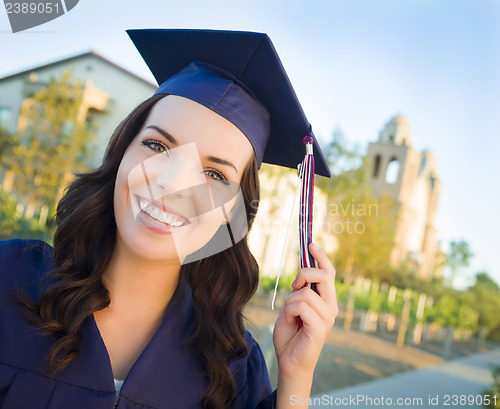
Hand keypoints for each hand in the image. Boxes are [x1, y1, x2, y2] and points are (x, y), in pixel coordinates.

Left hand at [273, 242, 337, 379]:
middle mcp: (331, 307)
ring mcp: (328, 318)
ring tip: (290, 316)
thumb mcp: (291, 306)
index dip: (321, 257)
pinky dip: (290, 312)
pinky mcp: (321, 327)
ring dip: (290, 301)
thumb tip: (300, 276)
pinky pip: (301, 306)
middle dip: (304, 273)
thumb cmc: (290, 334)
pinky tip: (292, 323)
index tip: (310, 244)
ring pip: (305, 293)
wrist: (289, 361)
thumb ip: (298, 291)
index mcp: (326, 301)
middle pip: (323, 276)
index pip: (329, 273)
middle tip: (293, 285)